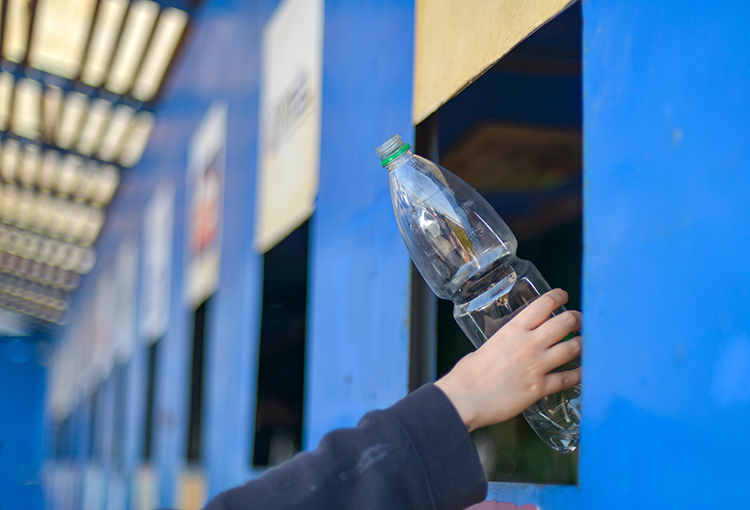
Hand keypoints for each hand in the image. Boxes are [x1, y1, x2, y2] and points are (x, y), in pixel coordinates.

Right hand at [434, 289, 581, 431]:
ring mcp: (537, 366)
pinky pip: (567, 378)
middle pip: (565, 323)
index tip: (563, 296)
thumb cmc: (468, 374)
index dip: (558, 297)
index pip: (544, 304)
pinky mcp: (540, 388)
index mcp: (514, 329)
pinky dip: (578, 374)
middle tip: (579, 321)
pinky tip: (582, 372)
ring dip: (582, 344)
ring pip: (572, 348)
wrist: (466, 399)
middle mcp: (530, 344)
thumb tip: (509, 346)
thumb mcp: (487, 346)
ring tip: (584, 343)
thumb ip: (504, 342)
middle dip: (577, 319)